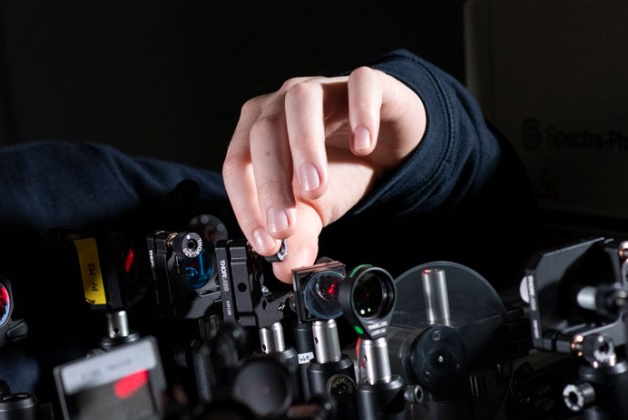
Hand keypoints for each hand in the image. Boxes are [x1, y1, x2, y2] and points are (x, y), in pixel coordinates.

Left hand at [222, 66, 426, 281]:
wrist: (390, 143)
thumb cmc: (341, 167)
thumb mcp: (315, 208)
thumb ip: (298, 236)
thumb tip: (285, 268)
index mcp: (259, 133)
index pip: (237, 165)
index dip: (245, 205)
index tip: (264, 241)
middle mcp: (282, 104)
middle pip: (263, 133)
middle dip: (270, 182)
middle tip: (286, 224)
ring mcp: (322, 87)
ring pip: (301, 102)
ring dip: (304, 146)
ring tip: (316, 187)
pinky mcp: (366, 82)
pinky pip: (358, 84)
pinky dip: (359, 113)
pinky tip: (362, 145)